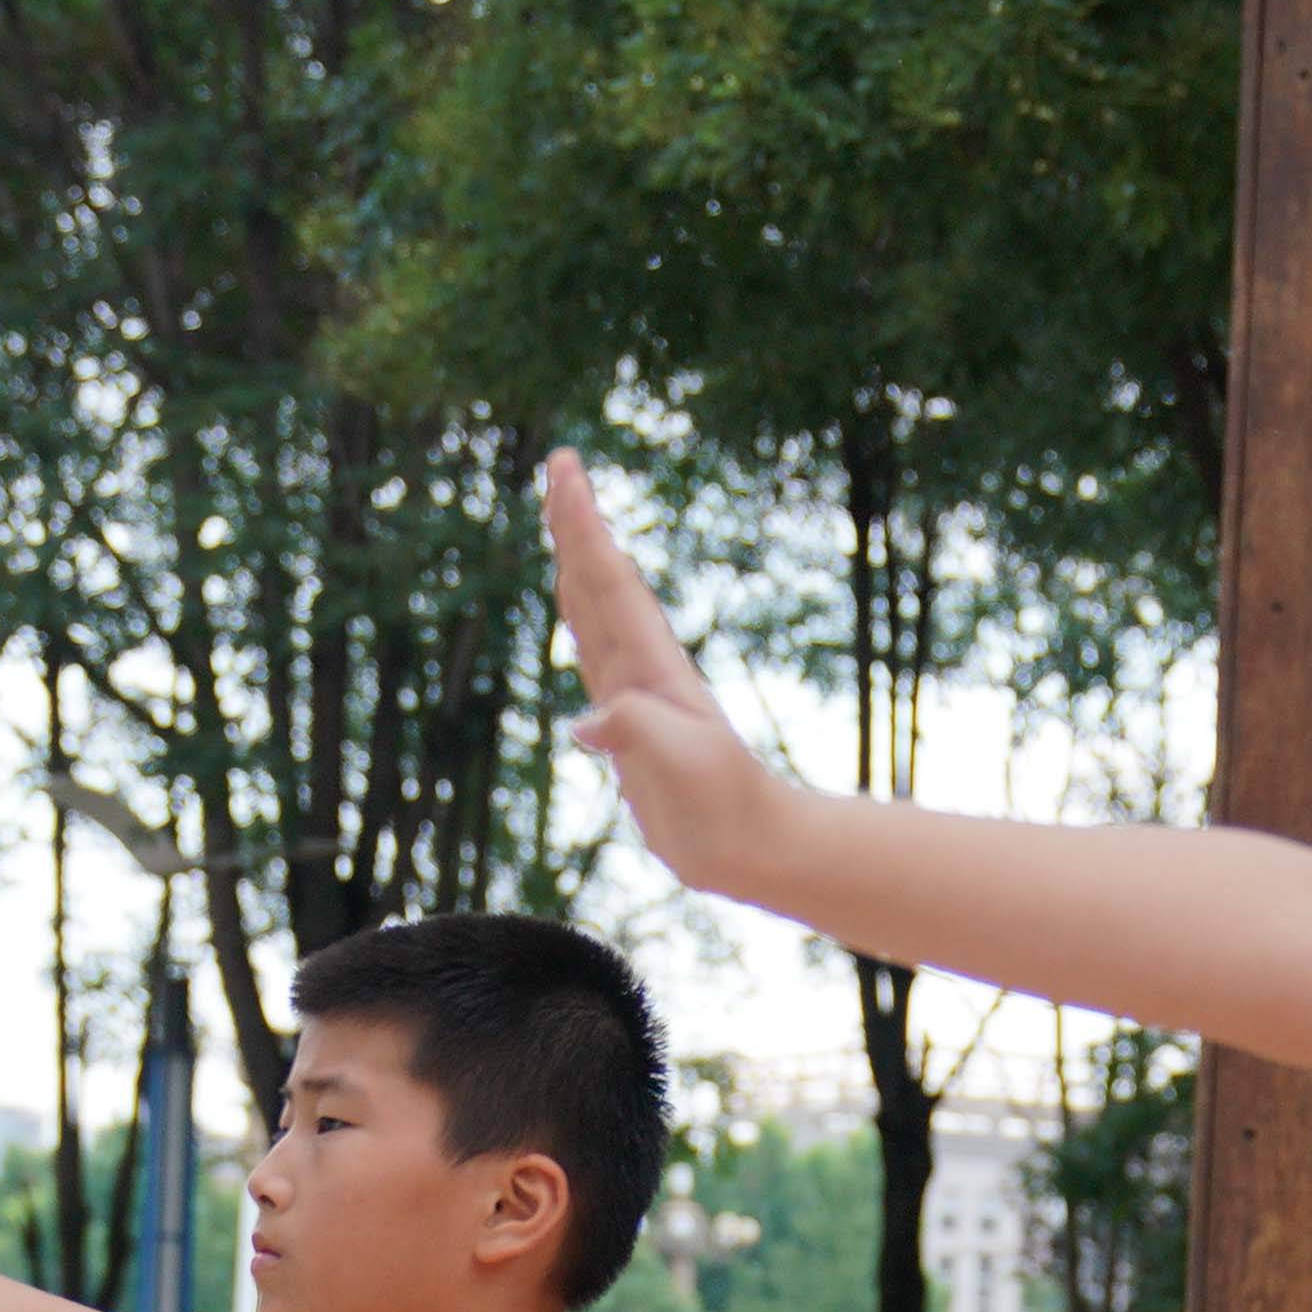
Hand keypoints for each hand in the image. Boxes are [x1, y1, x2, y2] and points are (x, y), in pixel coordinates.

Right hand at [545, 452, 787, 899]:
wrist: (750, 845)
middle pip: (599, 581)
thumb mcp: (683, 765)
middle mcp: (642, 670)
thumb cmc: (723, 807)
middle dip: (577, 525)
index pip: (608, 583)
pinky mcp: (629, 725)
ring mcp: (636, 693)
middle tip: (561, 466)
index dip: (582, 528)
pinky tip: (575, 613)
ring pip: (595, 611)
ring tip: (562, 519)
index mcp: (651, 668)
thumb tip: (585, 725)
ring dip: (576, 562)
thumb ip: (637, 732)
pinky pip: (593, 655)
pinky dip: (579, 621)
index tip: (566, 472)